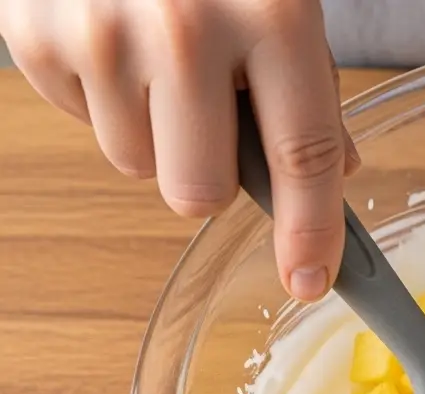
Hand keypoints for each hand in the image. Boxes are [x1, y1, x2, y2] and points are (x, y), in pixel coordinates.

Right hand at [0, 0, 359, 300]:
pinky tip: (110, 35)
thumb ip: (309, 85)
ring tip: (155, 53)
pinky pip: (82, 123)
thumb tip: (336, 174)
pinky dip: (102, 96)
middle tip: (209, 116)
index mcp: (270, 15)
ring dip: (155, 130)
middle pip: (200, 192)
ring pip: (138, 166)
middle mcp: (183, 29)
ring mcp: (98, 33)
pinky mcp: (32, 35)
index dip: (311, 233)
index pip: (303, 156)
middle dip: (212, 175)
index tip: (311, 281)